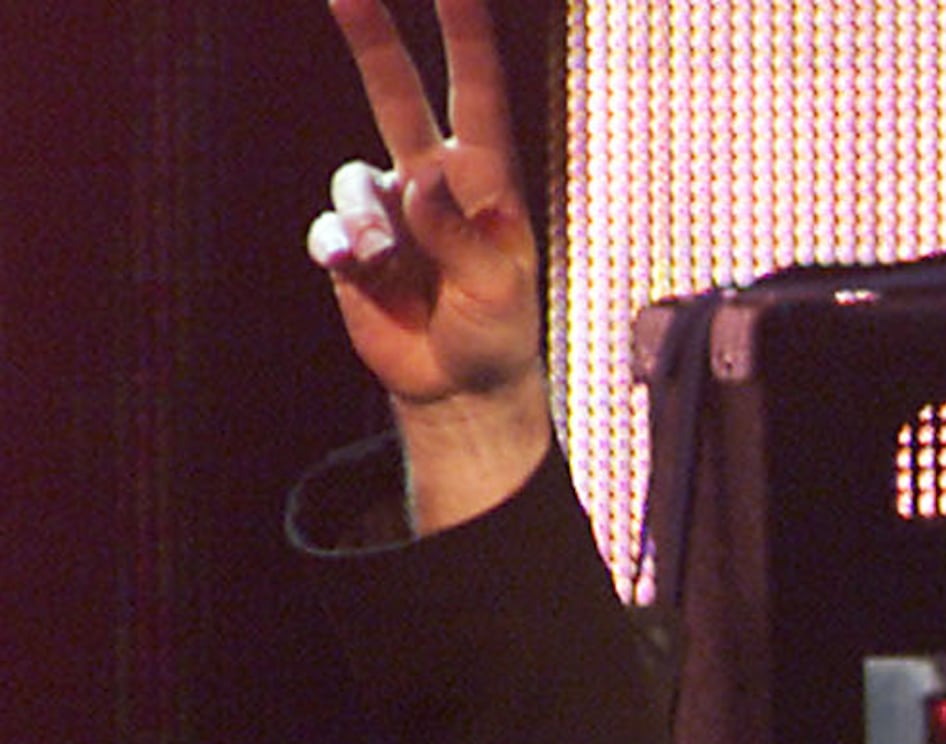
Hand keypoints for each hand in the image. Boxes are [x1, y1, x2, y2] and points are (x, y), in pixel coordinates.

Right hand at [309, 0, 550, 524]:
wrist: (459, 388)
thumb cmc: (497, 332)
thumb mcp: (499, 288)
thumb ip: (461, 233)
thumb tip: (417, 180)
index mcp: (484, 180)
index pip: (476, 93)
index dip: (465, 35)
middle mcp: (431, 181)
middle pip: (396, 92)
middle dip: (372, 37)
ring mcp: (388, 211)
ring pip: (353, 183)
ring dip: (363, 223)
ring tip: (381, 264)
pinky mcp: (350, 247)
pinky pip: (329, 231)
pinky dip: (338, 249)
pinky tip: (356, 273)